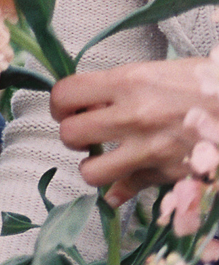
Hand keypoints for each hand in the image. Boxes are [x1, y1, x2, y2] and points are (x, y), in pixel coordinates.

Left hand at [52, 57, 213, 204]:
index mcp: (130, 82)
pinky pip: (129, 191)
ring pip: (93, 171)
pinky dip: (120, 192)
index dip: (60, 103)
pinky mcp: (170, 175)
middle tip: (85, 132)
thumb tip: (92, 100)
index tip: (67, 107)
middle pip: (71, 134)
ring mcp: (151, 150)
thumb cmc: (208, 84)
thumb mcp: (163, 72)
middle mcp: (135, 117)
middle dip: (73, 135)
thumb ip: (123, 86)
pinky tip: (121, 186)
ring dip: (93, 167)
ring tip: (102, 158)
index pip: (66, 94)